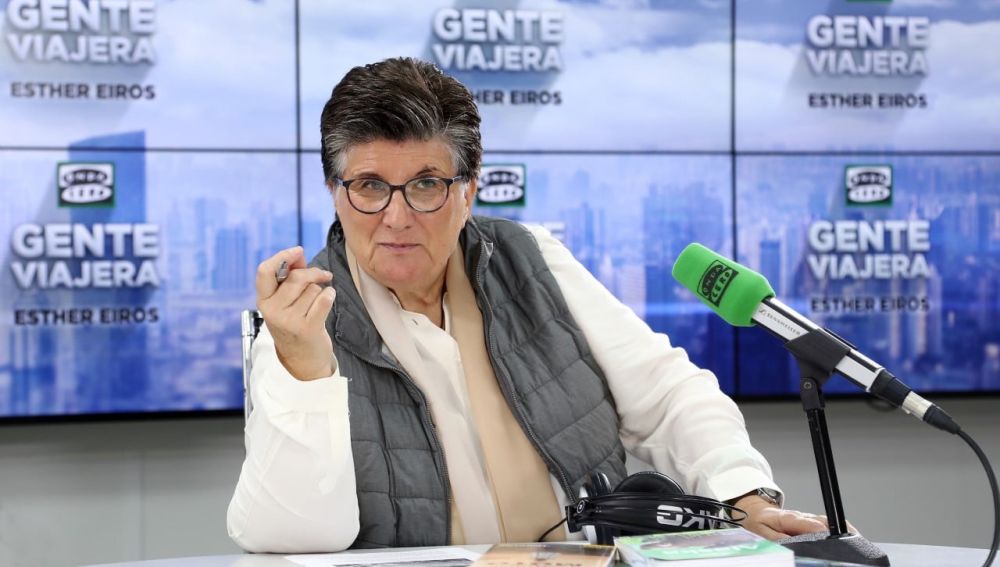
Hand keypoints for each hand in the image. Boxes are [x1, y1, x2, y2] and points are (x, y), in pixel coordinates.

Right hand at [256, 246, 335, 380]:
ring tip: (317, 302)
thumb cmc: (295, 322)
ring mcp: (289, 321)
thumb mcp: (285, 300)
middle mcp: (273, 311)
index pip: (264, 271)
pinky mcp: (307, 328)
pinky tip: (328, 300)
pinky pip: (324, 299)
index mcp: (263, 300)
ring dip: (320, 290)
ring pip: (313, 289)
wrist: (302, 358)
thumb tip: (298, 253)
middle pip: (296, 277)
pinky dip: (330, 295)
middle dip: (314, 273)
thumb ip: (290, 275)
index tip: (298, 251)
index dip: (282, 256)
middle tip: (322, 275)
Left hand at [734, 495, 857, 540]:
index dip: (817, 529)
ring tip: (855, 538)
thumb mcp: (762, 532)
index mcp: (788, 518)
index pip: (806, 522)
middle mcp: (802, 516)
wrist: (758, 512)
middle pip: (823, 521)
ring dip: (842, 529)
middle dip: (836, 530)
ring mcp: (809, 518)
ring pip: (829, 521)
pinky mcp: (813, 521)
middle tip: (851, 538)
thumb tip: (792, 543)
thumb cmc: (760, 523)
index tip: (826, 535)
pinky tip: (849, 536)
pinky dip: (839, 530)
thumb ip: (777, 538)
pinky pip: (829, 524)